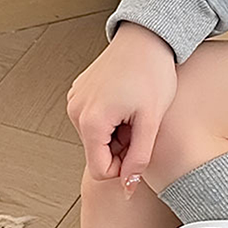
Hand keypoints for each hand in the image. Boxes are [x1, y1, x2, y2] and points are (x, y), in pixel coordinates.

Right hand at [66, 22, 177, 188]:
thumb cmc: (153, 74)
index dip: (124, 168)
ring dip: (117, 137)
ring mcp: (75, 101)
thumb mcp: (151, 122)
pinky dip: (112, 123)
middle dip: (121, 150)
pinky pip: (94, 123)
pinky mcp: (79, 94)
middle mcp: (75, 111)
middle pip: (98, 155)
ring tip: (135, 115)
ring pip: (96, 140)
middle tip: (142, 128)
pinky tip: (127, 106)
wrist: (147, 39)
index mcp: (91, 120)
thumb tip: (128, 188)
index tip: (141, 150)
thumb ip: (139, 159)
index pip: (100, 170)